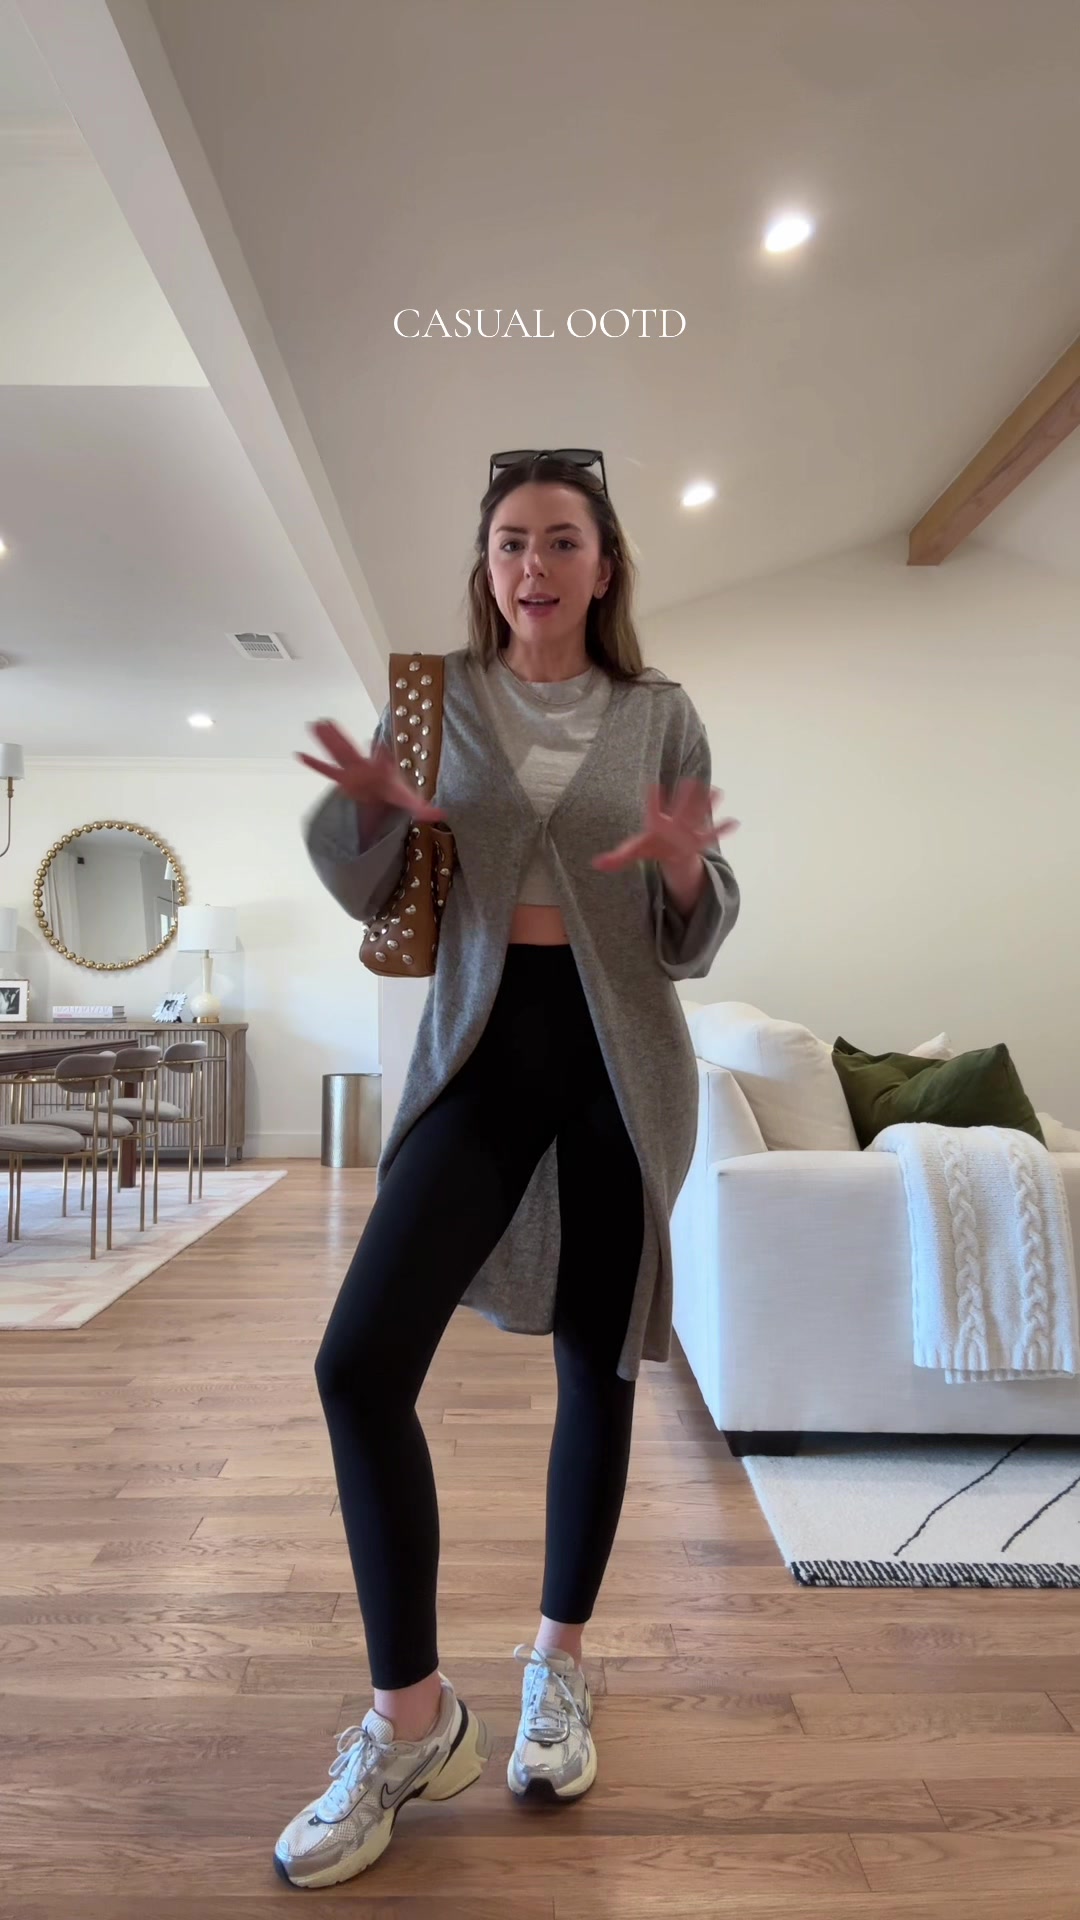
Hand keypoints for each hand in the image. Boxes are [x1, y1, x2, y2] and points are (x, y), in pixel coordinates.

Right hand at [297, 719, 444, 823]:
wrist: (383, 797)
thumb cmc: (395, 794)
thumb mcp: (409, 802)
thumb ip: (423, 809)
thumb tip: (443, 816)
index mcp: (381, 770)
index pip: (381, 760)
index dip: (381, 754)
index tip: (378, 745)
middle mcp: (364, 767)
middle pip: (351, 751)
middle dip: (340, 738)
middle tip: (328, 720)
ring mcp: (351, 772)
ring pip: (337, 755)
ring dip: (326, 742)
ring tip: (315, 725)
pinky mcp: (342, 780)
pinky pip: (326, 772)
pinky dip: (314, 764)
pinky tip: (299, 754)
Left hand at [591, 780, 738, 874]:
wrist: (669, 848)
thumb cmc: (651, 846)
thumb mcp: (633, 852)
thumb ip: (616, 859)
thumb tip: (596, 864)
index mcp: (656, 824)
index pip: (653, 810)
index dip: (653, 800)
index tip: (653, 786)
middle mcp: (675, 822)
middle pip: (681, 808)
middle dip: (686, 797)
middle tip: (690, 780)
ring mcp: (690, 828)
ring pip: (700, 814)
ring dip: (708, 804)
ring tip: (719, 792)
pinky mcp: (701, 838)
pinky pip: (713, 835)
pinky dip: (723, 829)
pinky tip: (735, 822)